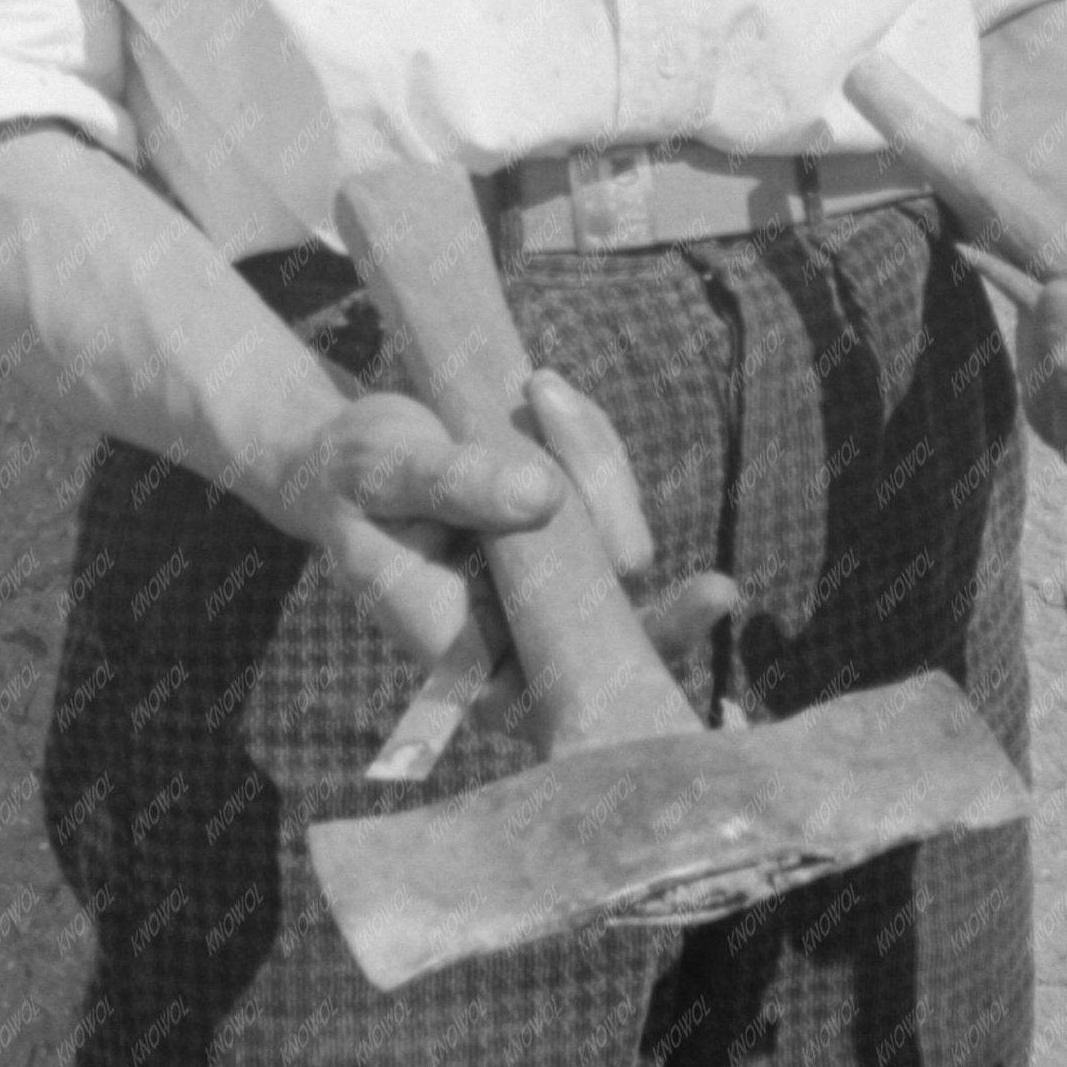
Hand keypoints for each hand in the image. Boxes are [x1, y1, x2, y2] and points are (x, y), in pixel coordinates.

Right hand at [272, 372, 739, 676]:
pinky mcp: (566, 545)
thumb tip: (540, 497)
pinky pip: (607, 498)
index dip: (634, 655)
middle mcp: (516, 636)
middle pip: (616, 628)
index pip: (563, 676)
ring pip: (619, 546)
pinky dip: (590, 444)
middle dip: (660, 607)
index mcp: (465, 653)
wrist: (348, 458)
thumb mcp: (387, 470)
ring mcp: (548, 591)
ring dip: (594, 461)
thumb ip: (454, 483)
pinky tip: (544, 393)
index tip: (702, 618)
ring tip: (537, 389)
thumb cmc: (356, 475)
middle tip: (718, 593)